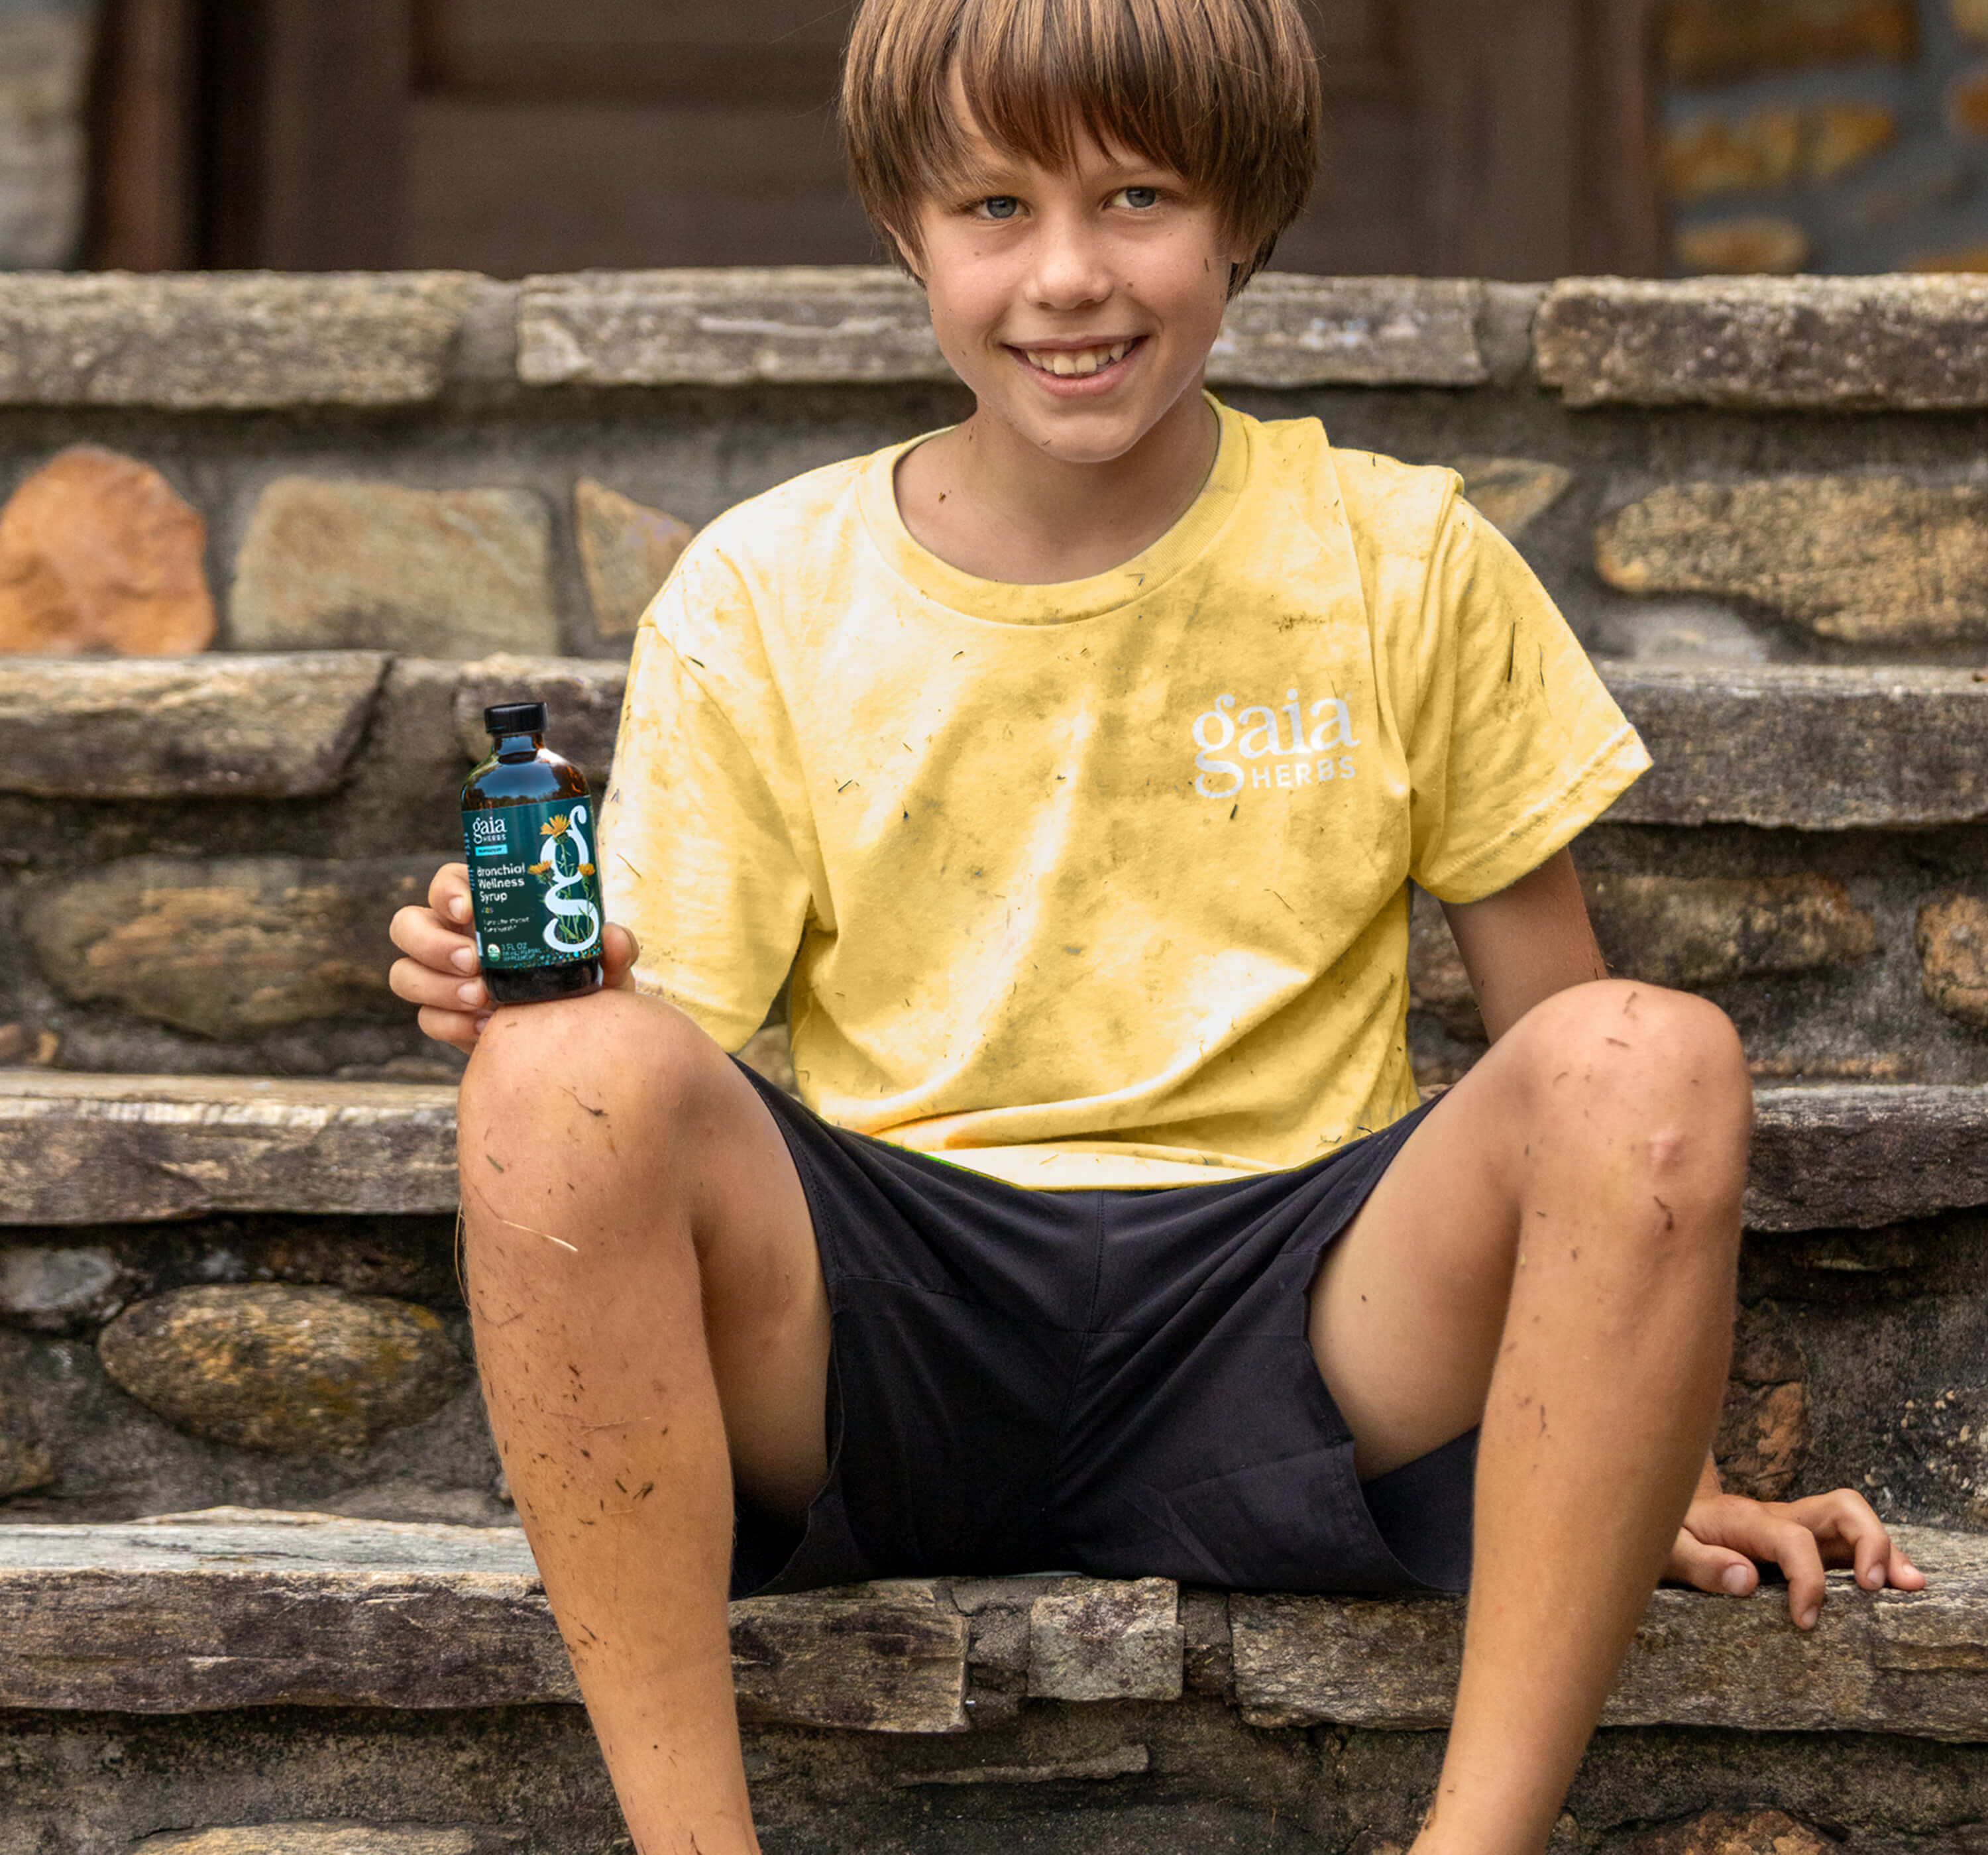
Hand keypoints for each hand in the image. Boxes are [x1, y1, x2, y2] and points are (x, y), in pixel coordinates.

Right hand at [388, 862, 639, 1053]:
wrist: (576, 1041)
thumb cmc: (584, 984)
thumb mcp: (606, 967)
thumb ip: (614, 950)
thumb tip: (612, 936)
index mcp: (484, 908)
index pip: (447, 883)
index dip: (448, 890)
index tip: (469, 910)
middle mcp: (452, 937)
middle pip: (407, 924)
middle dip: (432, 942)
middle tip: (474, 961)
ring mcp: (441, 978)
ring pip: (403, 973)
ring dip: (436, 985)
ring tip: (482, 999)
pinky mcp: (443, 1017)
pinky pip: (425, 1018)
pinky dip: (451, 1024)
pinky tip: (485, 1029)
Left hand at [1664, 1488, 1926, 1628]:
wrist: (1663, 1514)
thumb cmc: (1668, 1535)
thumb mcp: (1668, 1550)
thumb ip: (1701, 1565)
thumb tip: (1746, 1580)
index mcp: (1745, 1519)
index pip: (1793, 1539)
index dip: (1808, 1579)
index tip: (1805, 1621)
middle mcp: (1779, 1517)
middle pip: (1841, 1507)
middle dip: (1869, 1542)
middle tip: (1874, 1587)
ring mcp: (1797, 1527)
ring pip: (1854, 1523)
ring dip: (1887, 1551)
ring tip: (1910, 1586)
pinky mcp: (1806, 1543)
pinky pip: (1850, 1544)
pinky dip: (1879, 1560)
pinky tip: (1897, 1586)